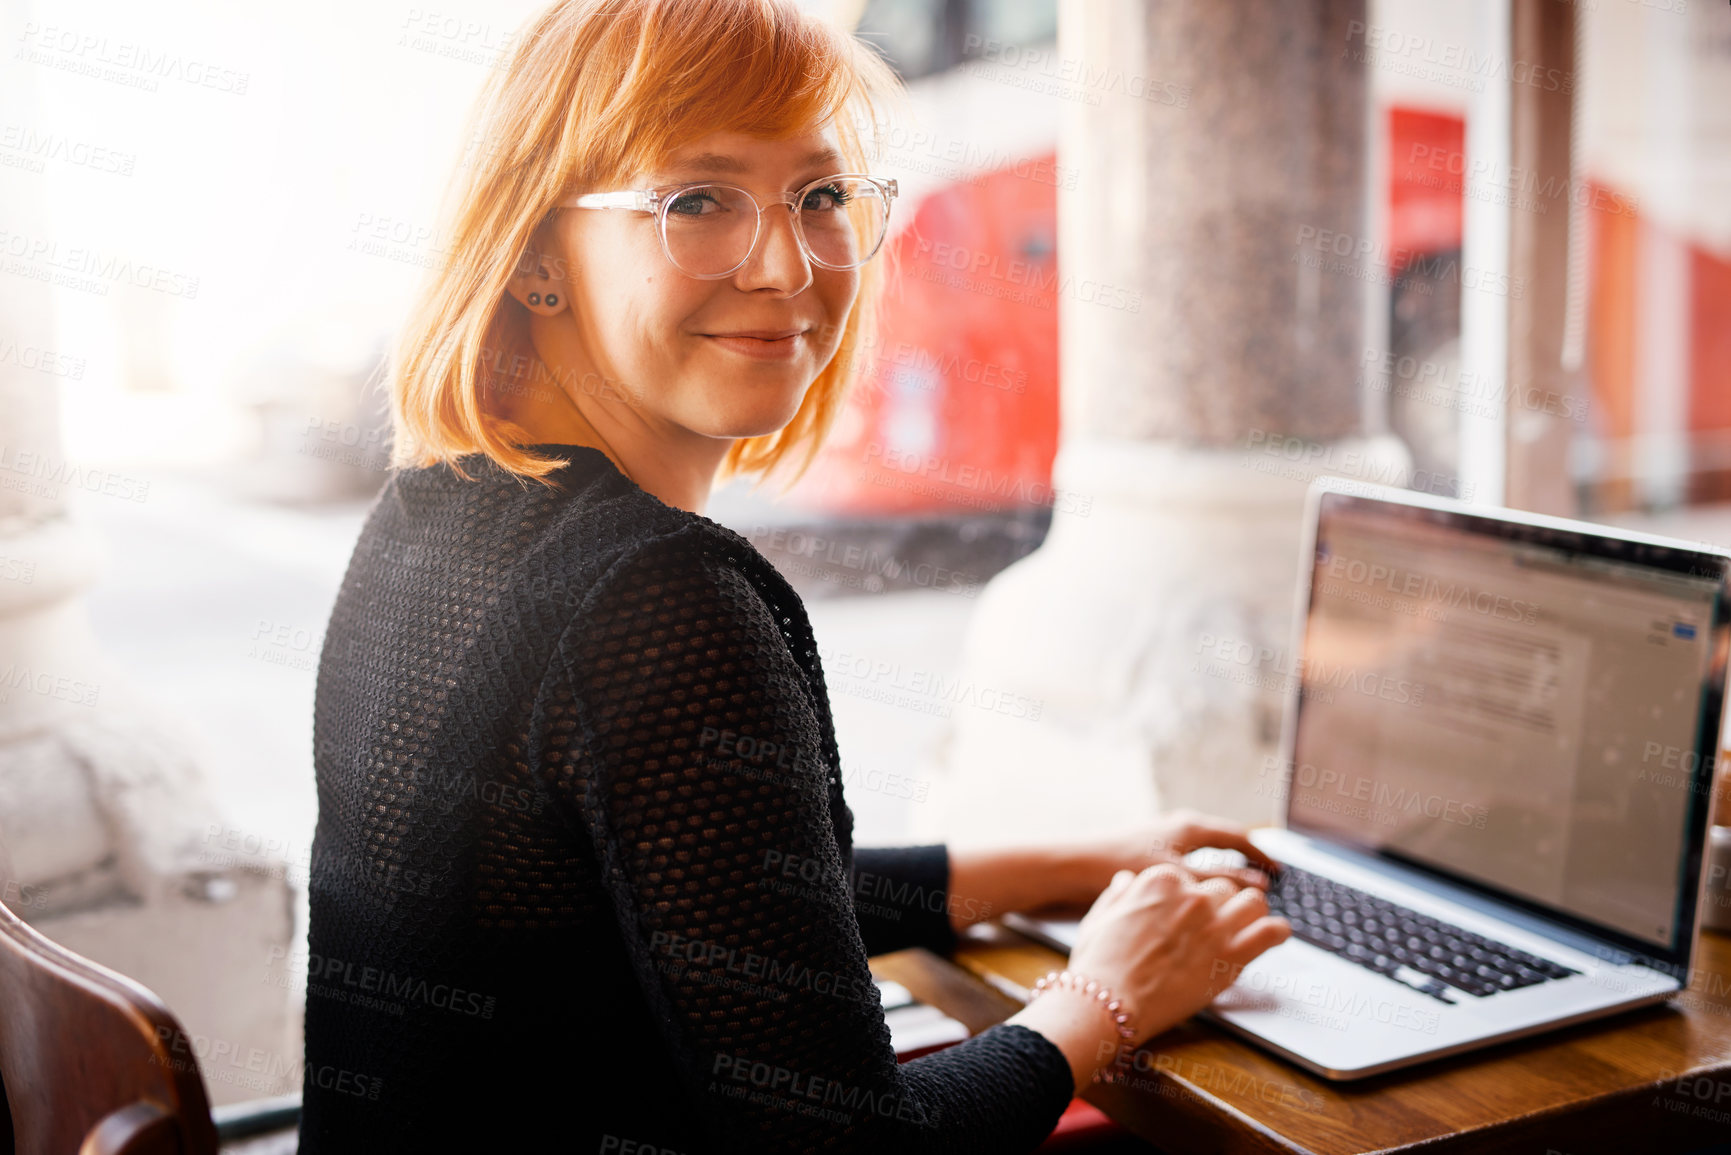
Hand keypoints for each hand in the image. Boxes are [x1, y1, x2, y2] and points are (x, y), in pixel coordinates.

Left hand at [1058, 809, 1282, 907]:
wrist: (1074, 865)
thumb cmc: (1124, 866)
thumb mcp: (1181, 877)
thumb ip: (1221, 881)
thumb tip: (1259, 886)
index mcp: (1190, 828)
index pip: (1239, 838)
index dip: (1261, 857)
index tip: (1278, 874)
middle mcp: (1177, 826)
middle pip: (1222, 841)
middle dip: (1244, 860)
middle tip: (1263, 880)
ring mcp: (1162, 836)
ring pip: (1203, 851)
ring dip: (1221, 867)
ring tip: (1235, 891)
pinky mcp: (1147, 850)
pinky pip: (1185, 859)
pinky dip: (1198, 874)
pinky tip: (1197, 896)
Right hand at [1067, 863, 1289, 1047]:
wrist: (1109, 1002)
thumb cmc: (1099, 964)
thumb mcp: (1100, 918)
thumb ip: (1118, 894)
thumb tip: (1126, 881)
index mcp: (1160, 880)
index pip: (1191, 879)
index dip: (1189, 899)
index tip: (1188, 915)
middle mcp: (1192, 895)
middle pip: (1223, 889)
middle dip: (1220, 906)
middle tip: (1214, 927)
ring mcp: (1215, 924)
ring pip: (1253, 902)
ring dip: (1250, 913)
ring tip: (1247, 926)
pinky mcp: (1232, 956)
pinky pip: (1271, 932)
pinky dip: (1277, 932)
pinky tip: (1275, 935)